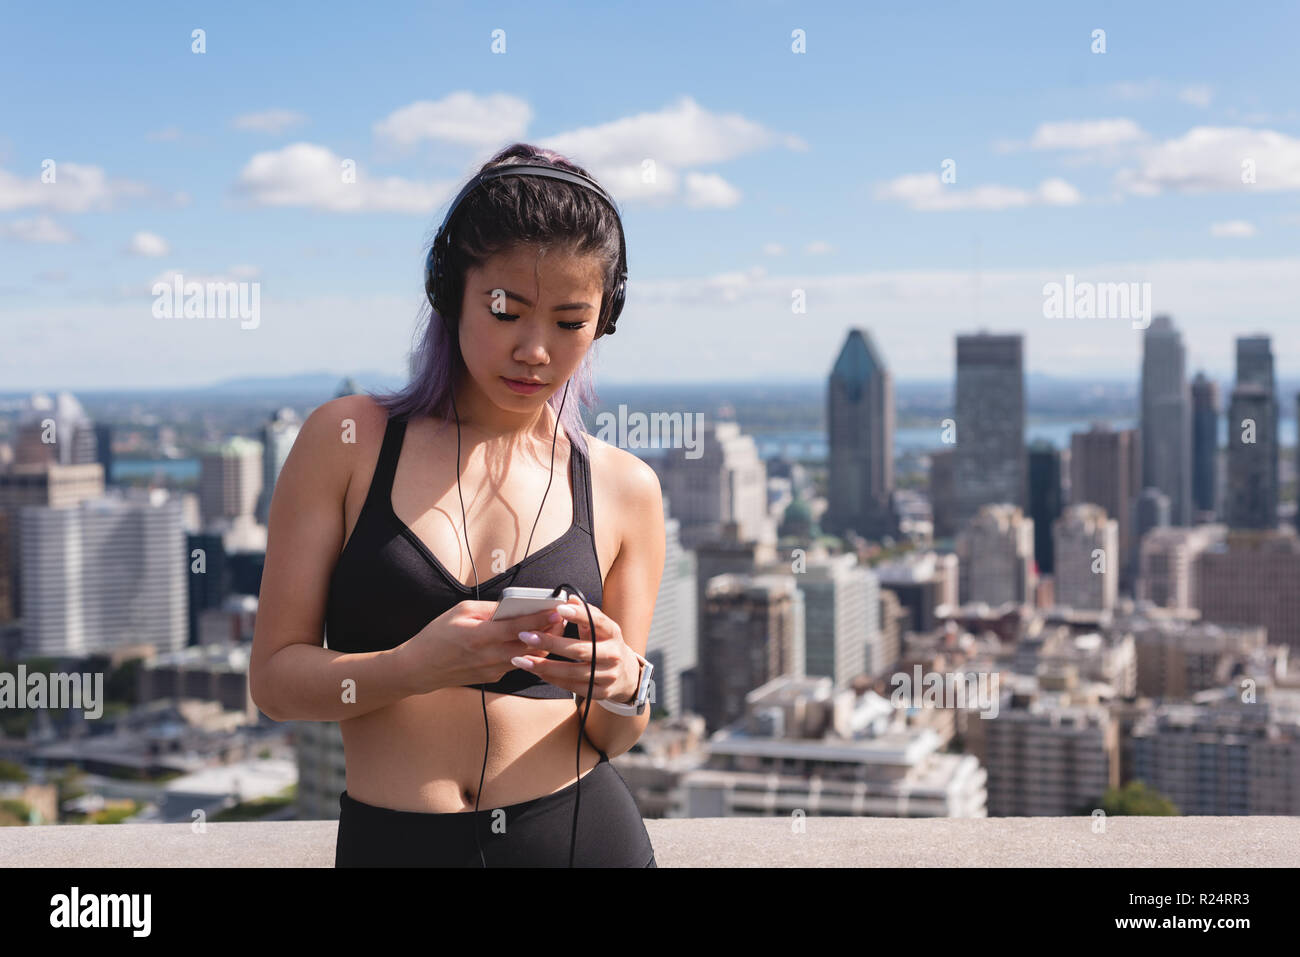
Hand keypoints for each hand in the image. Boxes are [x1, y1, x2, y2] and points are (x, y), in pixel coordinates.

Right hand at [397, 600, 568, 693]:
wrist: (420, 668)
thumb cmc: (437, 636)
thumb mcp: (459, 612)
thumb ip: (489, 609)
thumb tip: (513, 606)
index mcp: (479, 637)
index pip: (517, 627)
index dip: (539, 619)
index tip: (556, 610)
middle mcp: (489, 656)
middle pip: (528, 644)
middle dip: (548, 631)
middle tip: (561, 616)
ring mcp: (492, 670)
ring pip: (527, 656)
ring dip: (541, 642)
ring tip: (551, 626)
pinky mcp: (493, 677)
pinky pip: (516, 663)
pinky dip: (527, 651)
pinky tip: (531, 639)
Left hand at [511, 600, 639, 703]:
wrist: (627, 676)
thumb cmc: (606, 645)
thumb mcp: (601, 628)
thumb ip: (585, 614)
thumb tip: (569, 598)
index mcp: (613, 633)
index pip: (597, 622)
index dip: (579, 615)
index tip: (559, 609)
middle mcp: (613, 655)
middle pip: (579, 650)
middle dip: (550, 642)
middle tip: (525, 635)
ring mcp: (608, 675)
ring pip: (572, 672)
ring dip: (544, 665)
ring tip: (521, 659)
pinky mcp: (600, 692)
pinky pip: (572, 686)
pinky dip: (552, 679)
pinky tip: (536, 671)